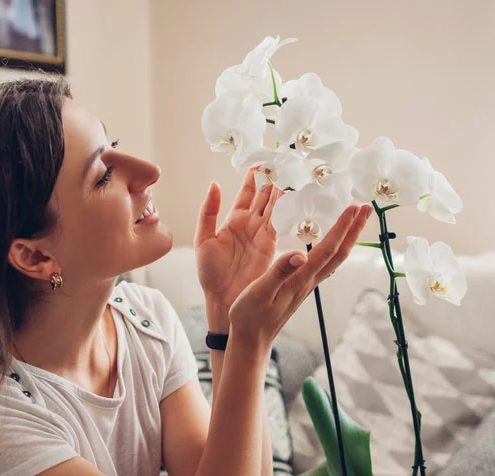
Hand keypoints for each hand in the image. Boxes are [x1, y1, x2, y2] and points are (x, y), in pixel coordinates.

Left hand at [194, 169, 283, 323]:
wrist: (222, 298)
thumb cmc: (210, 273)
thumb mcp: (204, 238)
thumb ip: (208, 211)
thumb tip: (214, 183)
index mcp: (234, 220)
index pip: (247, 192)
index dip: (253, 176)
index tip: (261, 159)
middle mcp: (251, 224)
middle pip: (265, 195)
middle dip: (273, 178)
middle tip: (282, 159)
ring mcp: (262, 233)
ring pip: (274, 206)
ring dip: (281, 189)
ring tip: (289, 171)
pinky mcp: (271, 244)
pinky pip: (279, 222)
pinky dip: (286, 207)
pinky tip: (291, 193)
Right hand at [228, 203, 372, 349]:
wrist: (251, 339)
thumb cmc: (250, 316)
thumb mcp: (260, 291)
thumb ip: (278, 271)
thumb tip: (300, 254)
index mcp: (300, 278)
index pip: (327, 249)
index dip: (342, 227)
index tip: (354, 207)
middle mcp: (309, 281)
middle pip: (339, 252)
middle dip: (354, 229)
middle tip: (366, 207)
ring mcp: (307, 285)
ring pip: (335, 258)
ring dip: (348, 237)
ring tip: (355, 220)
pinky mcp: (301, 287)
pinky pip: (325, 263)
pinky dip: (334, 247)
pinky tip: (332, 243)